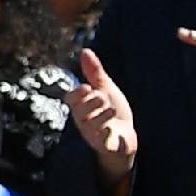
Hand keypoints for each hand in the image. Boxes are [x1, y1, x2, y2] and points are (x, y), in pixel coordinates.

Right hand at [69, 48, 140, 194]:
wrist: (125, 137)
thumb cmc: (112, 112)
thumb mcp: (106, 89)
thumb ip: (94, 72)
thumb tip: (85, 50)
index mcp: (82, 106)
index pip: (71, 98)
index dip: (77, 93)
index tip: (87, 87)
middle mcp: (84, 120)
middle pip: (80, 111)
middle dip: (91, 103)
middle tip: (103, 97)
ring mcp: (94, 134)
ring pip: (90, 125)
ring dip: (101, 116)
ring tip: (111, 110)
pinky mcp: (105, 145)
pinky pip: (102, 142)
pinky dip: (106, 136)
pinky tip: (111, 129)